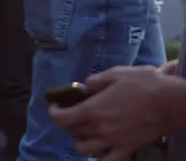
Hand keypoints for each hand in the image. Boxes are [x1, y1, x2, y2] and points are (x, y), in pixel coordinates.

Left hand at [48, 64, 185, 160]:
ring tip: (86, 131)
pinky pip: (108, 160)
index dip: (53, 111)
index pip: (61, 119)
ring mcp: (115, 142)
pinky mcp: (129, 149)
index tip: (56, 105)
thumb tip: (84, 87)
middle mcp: (101, 129)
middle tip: (74, 113)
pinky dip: (101, 156)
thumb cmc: (144, 84)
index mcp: (94, 110)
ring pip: (86, 151)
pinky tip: (103, 146)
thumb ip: (94, 81)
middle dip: (69, 123)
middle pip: (72, 134)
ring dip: (81, 141)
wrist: (172, 101)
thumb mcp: (114, 74)